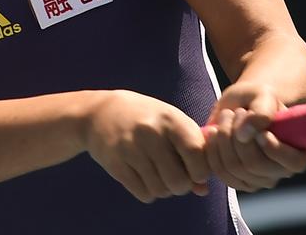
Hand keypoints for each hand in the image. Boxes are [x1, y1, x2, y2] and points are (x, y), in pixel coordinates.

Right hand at [84, 90, 212, 201]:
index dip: (201, 170)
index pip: (196, 153)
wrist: (101, 112)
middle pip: (179, 180)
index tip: (196, 170)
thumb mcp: (172, 123)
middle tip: (176, 177)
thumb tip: (204, 189)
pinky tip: (144, 178)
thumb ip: (192, 150)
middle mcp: (151, 133)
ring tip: (159, 176)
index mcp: (170, 119)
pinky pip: (143, 194)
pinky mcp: (115, 164)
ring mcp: (131, 149)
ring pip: (161, 190)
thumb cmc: (147, 119)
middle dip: (182, 186)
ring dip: (164, 189)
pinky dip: (148, 192)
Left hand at [200, 82, 305, 192]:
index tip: (262, 132)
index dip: (275, 149)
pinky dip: (212, 148)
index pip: (293, 163)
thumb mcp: (264, 95)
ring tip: (226, 116)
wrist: (239, 106)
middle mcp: (280, 171)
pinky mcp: (236, 180)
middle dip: (238, 134)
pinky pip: (219, 170)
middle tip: (236, 112)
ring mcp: (258, 180)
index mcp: (298, 152)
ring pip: (234, 168)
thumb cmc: (257, 100)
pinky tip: (213, 131)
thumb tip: (246, 134)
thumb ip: (261, 110)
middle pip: (255, 164)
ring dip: (224, 137)